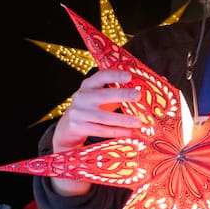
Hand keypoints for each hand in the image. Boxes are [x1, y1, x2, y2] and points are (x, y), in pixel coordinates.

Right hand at [50, 70, 140, 195]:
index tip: (130, 76)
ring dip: (123, 119)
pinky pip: (101, 130)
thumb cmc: (90, 109)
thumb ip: (115, 92)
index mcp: (87, 85)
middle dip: (122, 95)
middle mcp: (81, 97)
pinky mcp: (78, 127)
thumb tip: (142, 90)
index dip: (115, 75)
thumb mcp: (98, 97)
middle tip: (138, 95)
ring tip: (138, 122)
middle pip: (103, 95)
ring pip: (104, 117)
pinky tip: (129, 133)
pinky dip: (116, 132)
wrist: (67, 128)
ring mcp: (78, 113)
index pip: (101, 76)